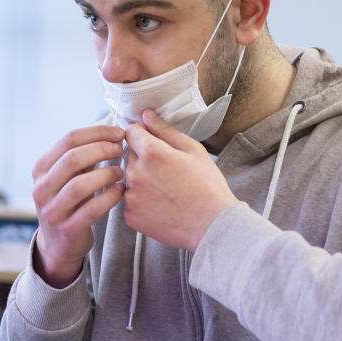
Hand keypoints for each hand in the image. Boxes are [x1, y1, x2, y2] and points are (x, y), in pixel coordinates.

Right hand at [32, 125, 126, 287]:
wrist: (58, 243)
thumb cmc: (70, 201)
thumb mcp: (67, 176)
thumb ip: (81, 155)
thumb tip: (111, 129)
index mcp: (41, 168)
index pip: (68, 139)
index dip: (96, 132)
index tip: (118, 132)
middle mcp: (41, 188)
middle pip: (72, 159)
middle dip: (101, 150)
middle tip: (121, 149)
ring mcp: (52, 210)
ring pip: (79, 185)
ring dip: (105, 174)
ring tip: (121, 171)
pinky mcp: (67, 229)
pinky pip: (91, 209)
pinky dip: (109, 197)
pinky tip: (121, 191)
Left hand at [123, 110, 237, 250]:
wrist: (212, 226)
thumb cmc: (207, 186)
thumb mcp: (192, 150)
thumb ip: (165, 130)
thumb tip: (146, 115)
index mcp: (151, 153)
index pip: (131, 131)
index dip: (144, 134)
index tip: (156, 144)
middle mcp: (135, 173)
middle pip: (129, 155)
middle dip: (144, 158)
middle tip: (168, 171)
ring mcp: (131, 197)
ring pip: (129, 179)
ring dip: (141, 180)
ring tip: (166, 190)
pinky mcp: (130, 216)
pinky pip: (130, 201)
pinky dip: (141, 202)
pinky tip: (161, 205)